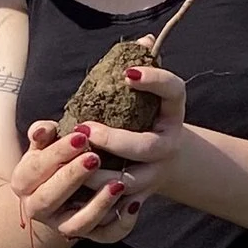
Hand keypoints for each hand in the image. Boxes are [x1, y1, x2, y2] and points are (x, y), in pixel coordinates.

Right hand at [9, 119, 136, 247]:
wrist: (66, 186)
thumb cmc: (58, 156)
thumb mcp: (47, 142)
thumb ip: (43, 133)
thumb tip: (43, 130)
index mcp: (23, 183)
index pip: (35, 169)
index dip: (57, 152)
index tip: (81, 135)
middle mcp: (37, 209)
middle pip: (48, 199)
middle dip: (71, 177)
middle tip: (95, 158)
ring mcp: (63, 225)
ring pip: (76, 225)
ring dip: (98, 205)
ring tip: (118, 183)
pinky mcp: (89, 235)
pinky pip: (105, 236)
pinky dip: (121, 224)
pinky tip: (134, 204)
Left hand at [69, 60, 187, 205]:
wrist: (161, 161)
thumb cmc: (143, 116)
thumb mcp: (145, 94)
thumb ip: (140, 69)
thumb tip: (143, 41)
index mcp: (173, 113)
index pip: (174, 91)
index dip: (155, 81)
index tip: (127, 73)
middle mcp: (168, 145)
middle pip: (147, 147)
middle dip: (114, 140)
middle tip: (84, 129)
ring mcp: (155, 176)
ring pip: (129, 182)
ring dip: (98, 174)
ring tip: (73, 160)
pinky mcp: (138, 199)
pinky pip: (117, 206)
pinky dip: (96, 200)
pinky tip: (73, 189)